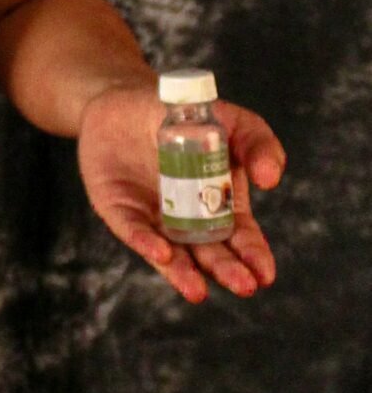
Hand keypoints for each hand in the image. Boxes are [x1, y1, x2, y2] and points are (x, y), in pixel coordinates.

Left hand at [77, 82, 283, 303]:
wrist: (127, 100)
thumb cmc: (188, 116)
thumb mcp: (232, 122)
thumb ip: (258, 145)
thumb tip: (270, 178)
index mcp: (221, 205)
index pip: (242, 238)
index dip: (254, 256)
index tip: (265, 274)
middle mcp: (189, 221)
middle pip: (210, 253)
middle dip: (227, 271)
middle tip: (244, 286)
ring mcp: (154, 219)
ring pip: (172, 254)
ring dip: (185, 274)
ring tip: (198, 291)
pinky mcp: (121, 211)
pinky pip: (134, 231)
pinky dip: (147, 244)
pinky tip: (161, 254)